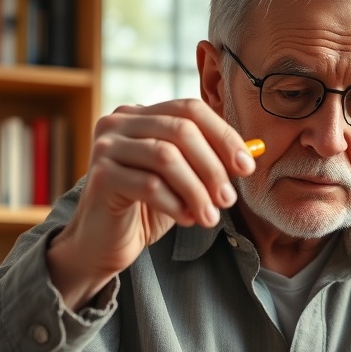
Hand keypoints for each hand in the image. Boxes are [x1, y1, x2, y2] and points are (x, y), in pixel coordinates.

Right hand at [46, 99, 256, 309]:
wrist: (104, 241)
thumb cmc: (147, 206)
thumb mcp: (183, 178)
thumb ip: (209, 160)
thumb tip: (250, 154)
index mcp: (140, 114)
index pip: (190, 109)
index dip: (223, 136)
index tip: (246, 167)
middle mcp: (119, 122)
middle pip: (180, 130)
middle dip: (212, 166)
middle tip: (228, 199)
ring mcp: (106, 147)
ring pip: (166, 157)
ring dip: (196, 190)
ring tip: (210, 217)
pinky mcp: (100, 177)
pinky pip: (148, 185)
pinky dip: (175, 203)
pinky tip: (186, 219)